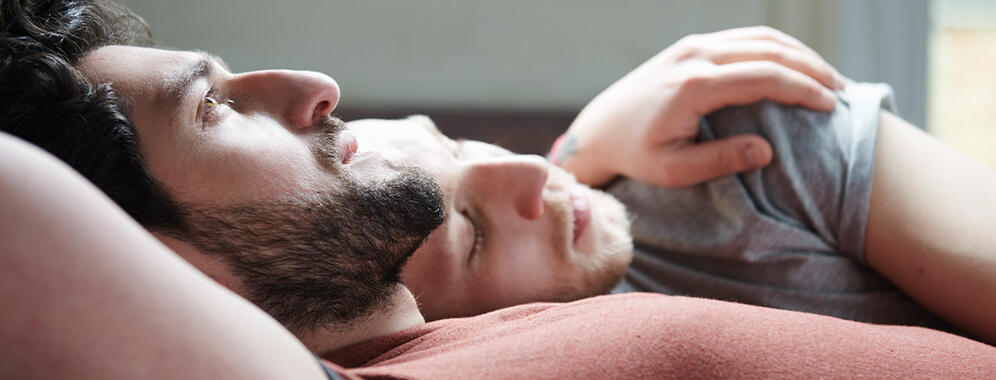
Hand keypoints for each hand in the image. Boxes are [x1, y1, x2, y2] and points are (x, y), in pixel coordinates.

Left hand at [559, 26, 845, 187]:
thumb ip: (720, 161)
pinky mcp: (692, 45)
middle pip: (770, 51)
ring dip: (799, 55)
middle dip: (812, 69)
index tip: (832, 106)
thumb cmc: (636, 155)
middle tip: (842, 93)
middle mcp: (695, 55)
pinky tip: (797, 68)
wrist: (600, 129)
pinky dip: (778, 50)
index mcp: (693, 86)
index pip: (764, 77)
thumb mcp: (674, 170)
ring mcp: (693, 45)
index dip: (803, 89)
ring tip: (828, 80)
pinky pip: (745, 38)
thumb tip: (767, 150)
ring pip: (761, 38)